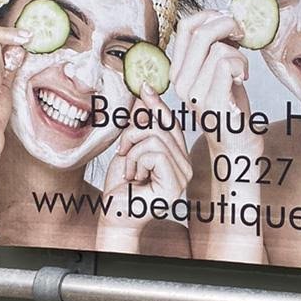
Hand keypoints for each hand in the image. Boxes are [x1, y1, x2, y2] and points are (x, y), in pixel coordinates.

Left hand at [100, 88, 192, 242]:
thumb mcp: (129, 148)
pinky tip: (135, 177)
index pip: (171, 122)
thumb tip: (144, 95)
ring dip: (133, 151)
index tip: (144, 86)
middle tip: (122, 151)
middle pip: (163, 127)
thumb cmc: (122, 187)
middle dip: (134, 134)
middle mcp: (185, 165)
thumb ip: (139, 125)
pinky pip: (155, 153)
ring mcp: (184, 175)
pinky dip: (137, 161)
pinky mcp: (176, 183)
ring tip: (130, 169)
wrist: (115, 214)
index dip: (157, 103)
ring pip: (156, 139)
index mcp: (177, 156)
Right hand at [168, 9, 256, 155]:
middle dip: (228, 25)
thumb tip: (226, 18)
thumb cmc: (230, 107)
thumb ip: (214, 48)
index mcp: (178, 71)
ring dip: (239, 54)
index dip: (211, 16)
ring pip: (217, 48)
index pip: (186, 27)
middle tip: (243, 35)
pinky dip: (241, 65)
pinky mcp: (211, 102)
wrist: (236, 145)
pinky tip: (243, 80)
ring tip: (241, 70)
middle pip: (200, 32)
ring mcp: (193, 94)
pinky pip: (225, 64)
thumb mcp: (216, 72)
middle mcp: (180, 83)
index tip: (230, 22)